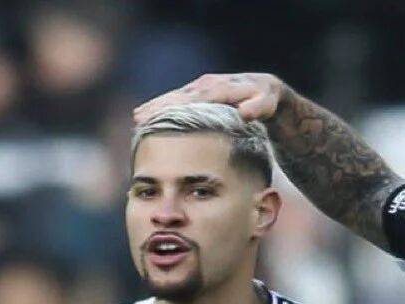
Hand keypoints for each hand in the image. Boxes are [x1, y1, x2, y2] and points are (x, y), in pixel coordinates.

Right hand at [134, 72, 283, 123]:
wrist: (265, 89)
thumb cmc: (266, 100)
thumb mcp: (266, 104)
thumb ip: (257, 108)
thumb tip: (244, 113)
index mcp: (219, 88)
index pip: (193, 99)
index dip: (175, 107)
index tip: (158, 116)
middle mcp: (207, 84)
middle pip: (179, 96)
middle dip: (158, 106)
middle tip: (138, 118)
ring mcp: (202, 87)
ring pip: (175, 96)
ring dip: (156, 105)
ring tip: (137, 116)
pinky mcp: (200, 92)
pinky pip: (180, 99)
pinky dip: (165, 105)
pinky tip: (152, 114)